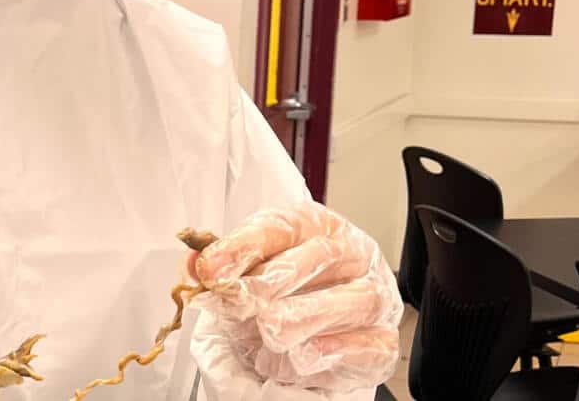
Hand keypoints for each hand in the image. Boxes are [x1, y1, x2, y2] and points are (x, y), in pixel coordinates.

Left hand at [187, 202, 401, 392]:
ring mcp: (373, 295)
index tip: (212, 268)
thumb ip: (221, 267)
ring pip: (354, 298)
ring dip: (306, 315)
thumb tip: (196, 263)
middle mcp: (352, 253)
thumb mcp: (244, 272)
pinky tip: (304, 355)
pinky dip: (334, 351)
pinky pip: (368, 344)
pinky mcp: (382, 340)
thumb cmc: (279, 292)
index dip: (244, 246)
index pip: (281, 226)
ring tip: (270, 330)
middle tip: (241, 302)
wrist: (309, 331)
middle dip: (273, 280)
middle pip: (321, 256)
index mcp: (315, 224)